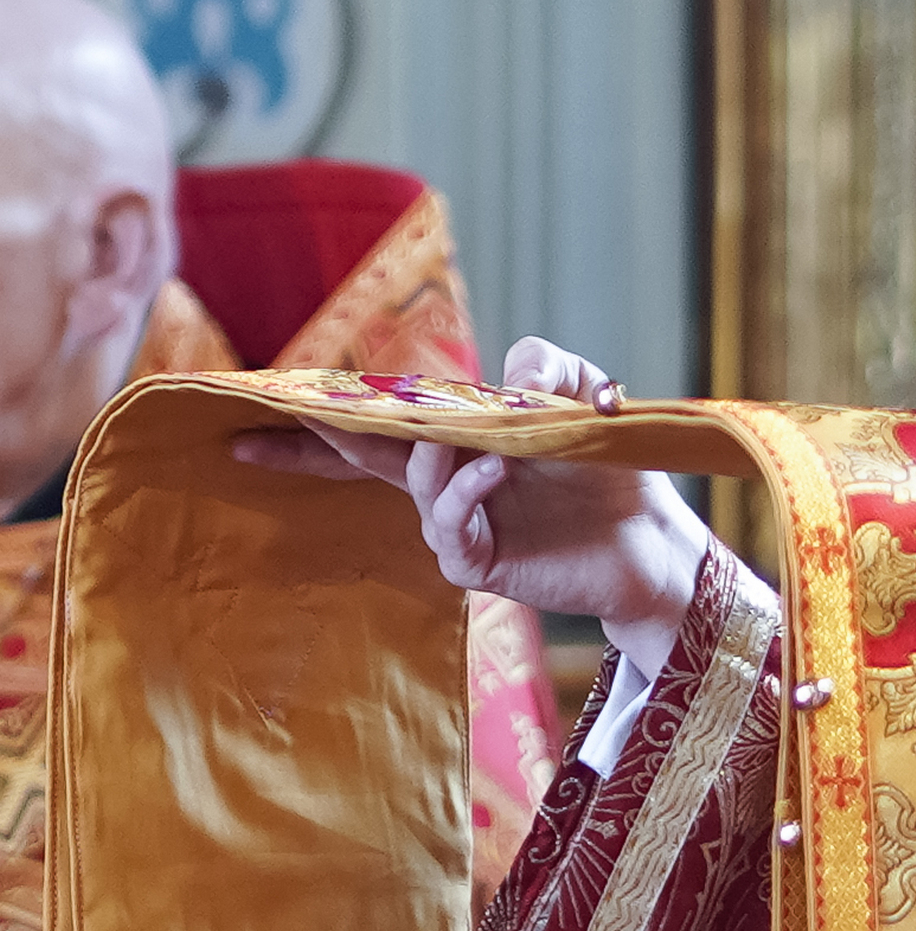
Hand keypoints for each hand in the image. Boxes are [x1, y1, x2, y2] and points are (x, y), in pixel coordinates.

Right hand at [232, 338, 709, 675]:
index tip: (263, 398)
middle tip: (245, 438)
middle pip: (357, 462)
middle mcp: (447, 484)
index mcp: (458, 441)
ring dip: (436, 461)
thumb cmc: (610, 468)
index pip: (378, 422)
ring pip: (417, 488)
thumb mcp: (581, 396)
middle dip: (304, 449)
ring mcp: (463, 526)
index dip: (323, 412)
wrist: (655, 539)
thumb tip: (512, 371)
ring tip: (480, 446)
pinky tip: (494, 471)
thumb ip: (544, 366)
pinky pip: (451, 531)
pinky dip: (465, 493)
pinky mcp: (486, 564)